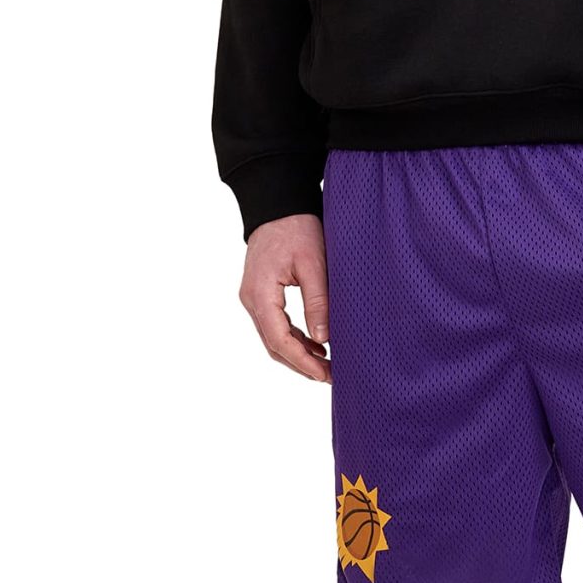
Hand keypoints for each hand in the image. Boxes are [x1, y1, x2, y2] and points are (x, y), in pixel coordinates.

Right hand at [240, 211, 330, 381]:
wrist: (278, 205)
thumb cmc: (297, 228)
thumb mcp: (314, 264)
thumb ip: (318, 302)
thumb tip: (324, 340)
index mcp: (260, 293)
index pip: (278, 339)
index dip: (302, 361)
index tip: (324, 374)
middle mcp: (251, 299)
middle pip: (273, 344)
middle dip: (301, 364)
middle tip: (331, 376)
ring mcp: (253, 298)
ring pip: (273, 338)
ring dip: (298, 353)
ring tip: (327, 365)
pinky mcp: (261, 294)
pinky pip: (274, 325)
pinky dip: (294, 338)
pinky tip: (317, 345)